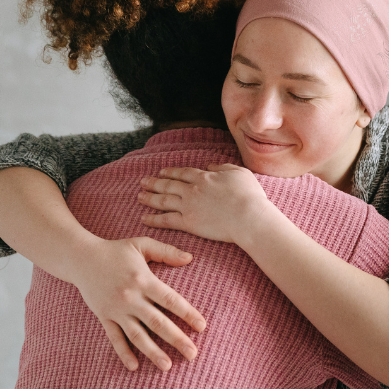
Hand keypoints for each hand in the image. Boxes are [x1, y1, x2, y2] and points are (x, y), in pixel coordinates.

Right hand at [69, 236, 206, 371]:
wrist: (81, 258)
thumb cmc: (115, 250)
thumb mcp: (141, 244)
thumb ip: (167, 252)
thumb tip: (190, 258)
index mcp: (144, 280)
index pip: (170, 300)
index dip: (188, 314)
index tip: (202, 327)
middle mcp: (131, 298)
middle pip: (158, 322)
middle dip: (177, 339)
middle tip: (193, 354)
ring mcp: (116, 310)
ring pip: (137, 335)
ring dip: (153, 352)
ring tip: (168, 366)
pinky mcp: (104, 317)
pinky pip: (114, 338)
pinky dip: (124, 353)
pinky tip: (134, 367)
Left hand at [137, 164, 272, 243]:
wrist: (248, 216)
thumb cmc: (249, 195)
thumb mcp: (239, 172)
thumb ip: (223, 167)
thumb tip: (211, 165)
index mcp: (204, 177)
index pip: (183, 173)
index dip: (171, 172)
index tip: (162, 172)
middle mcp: (192, 190)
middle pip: (168, 185)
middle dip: (154, 183)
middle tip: (143, 182)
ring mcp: (188, 206)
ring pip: (163, 200)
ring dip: (150, 198)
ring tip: (139, 197)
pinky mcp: (188, 223)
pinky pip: (166, 220)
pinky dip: (154, 219)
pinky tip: (144, 217)